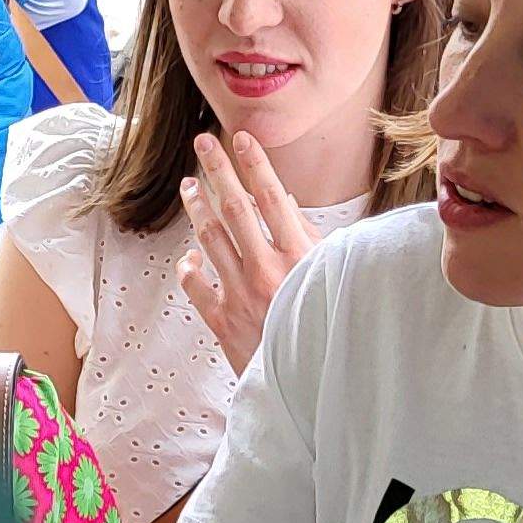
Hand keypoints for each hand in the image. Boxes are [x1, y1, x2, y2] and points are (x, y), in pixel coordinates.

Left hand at [174, 131, 317, 371]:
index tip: (240, 138)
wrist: (313, 383)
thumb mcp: (332, 277)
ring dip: (198, 208)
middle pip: (235, 208)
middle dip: (217, 171)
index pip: (271, 198)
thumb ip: (310, 240)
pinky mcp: (223, 321)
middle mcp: (267, 270)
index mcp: (301, 257)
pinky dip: (189, 267)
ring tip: (189, 186)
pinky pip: (196, 286)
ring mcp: (241, 295)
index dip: (254, 165)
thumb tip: (285, 203)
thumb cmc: (330, 325)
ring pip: (210, 239)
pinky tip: (190, 255)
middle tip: (202, 143)